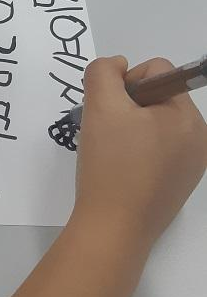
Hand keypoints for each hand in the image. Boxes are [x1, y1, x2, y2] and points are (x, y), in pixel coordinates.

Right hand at [72, 55, 206, 249]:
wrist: (113, 230)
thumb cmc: (111, 164)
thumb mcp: (100, 105)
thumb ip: (104, 71)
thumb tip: (117, 66)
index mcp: (189, 118)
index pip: (157, 71)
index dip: (125, 82)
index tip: (111, 110)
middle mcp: (200, 139)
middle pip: (156, 97)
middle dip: (127, 107)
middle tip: (108, 133)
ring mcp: (192, 164)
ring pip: (154, 123)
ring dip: (129, 127)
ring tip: (112, 152)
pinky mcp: (178, 183)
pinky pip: (157, 148)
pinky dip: (135, 150)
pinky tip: (121, 169)